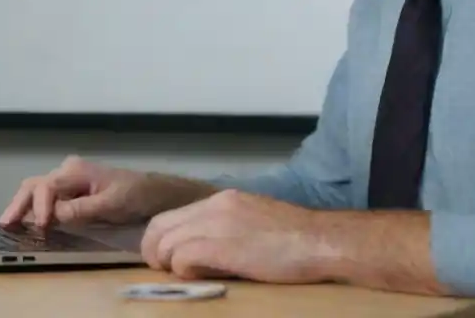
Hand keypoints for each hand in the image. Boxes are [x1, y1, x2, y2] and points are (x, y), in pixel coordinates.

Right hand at [0, 155, 213, 227]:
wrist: (153, 194)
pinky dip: (34, 210)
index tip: (42, 226)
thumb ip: (82, 208)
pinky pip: (47, 199)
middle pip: (34, 185)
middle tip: (5, 224)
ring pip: (36, 191)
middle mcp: (67, 172)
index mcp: (76, 170)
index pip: (47, 186)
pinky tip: (26, 222)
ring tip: (9, 224)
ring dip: (23, 206)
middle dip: (19, 203)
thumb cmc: (135, 195)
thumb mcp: (111, 204)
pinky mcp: (70, 193)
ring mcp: (68, 182)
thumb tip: (53, 215)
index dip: (41, 206)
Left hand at [140, 189, 328, 282]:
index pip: (172, 215)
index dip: (161, 238)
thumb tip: (203, 248)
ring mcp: (218, 224)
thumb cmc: (295, 238)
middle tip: (163, 269)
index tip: (166, 257)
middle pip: (160, 226)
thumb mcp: (254, 221)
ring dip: (168, 263)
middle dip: (154, 251)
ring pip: (167, 242)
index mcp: (222, 199)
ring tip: (181, 275)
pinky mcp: (223, 246)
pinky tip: (198, 275)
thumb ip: (226, 228)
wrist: (320, 241)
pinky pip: (183, 257)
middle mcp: (215, 206)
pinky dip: (182, 269)